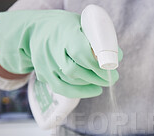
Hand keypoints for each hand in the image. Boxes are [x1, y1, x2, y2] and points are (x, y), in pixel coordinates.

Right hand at [0, 9, 122, 97]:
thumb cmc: (65, 28)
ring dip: (91, 83)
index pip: (80, 52)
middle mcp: (51, 49)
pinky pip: (62, 89)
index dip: (97, 64)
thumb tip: (118, 56)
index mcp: (64, 33)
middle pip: (75, 69)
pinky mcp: (44, 75)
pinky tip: (95, 90)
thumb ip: (98, 39)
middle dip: (98, 76)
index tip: (111, 68)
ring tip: (104, 81)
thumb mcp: (82, 24)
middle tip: (113, 78)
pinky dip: (81, 92)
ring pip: (70, 80)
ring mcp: (45, 64)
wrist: (35, 31)